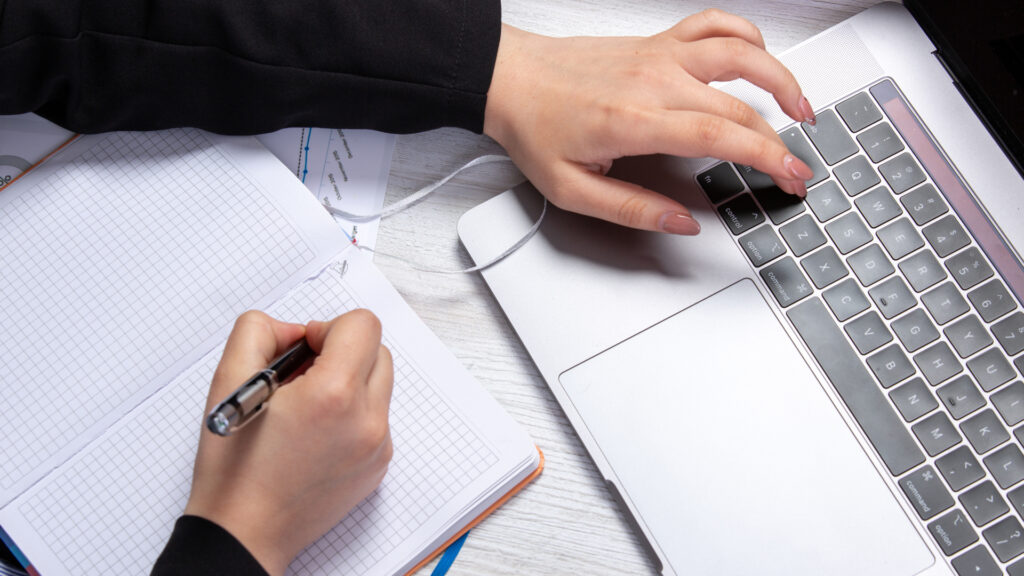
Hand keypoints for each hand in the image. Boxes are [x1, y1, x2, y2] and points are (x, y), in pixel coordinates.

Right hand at [184, 310, 393, 575]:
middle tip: (300, 378)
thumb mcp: (229, 380)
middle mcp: (367, 420)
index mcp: (333, 395)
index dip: (327, 328)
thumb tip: (294, 330)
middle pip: (377, 351)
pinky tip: (314, 434)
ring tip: (305, 408)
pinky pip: (377, 418)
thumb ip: (260, 331)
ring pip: (379, 384)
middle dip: (340, 352)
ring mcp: (378, 446)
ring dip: (348, 381)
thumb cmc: (235, 468)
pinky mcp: (378, 465)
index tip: (303, 349)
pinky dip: (352, 413)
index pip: (363, 325)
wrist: (245, 532)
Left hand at [484, 9, 816, 235]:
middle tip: (797, 169)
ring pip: (739, 53)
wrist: (509, 79)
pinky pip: (711, 24)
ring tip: (801, 107)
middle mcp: (654, 81)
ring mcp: (658, 55)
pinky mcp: (656, 42)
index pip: (721, 136)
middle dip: (780, 140)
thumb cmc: (535, 128)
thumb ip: (632, 209)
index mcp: (636, 121)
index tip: (792, 177)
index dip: (767, 158)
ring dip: (780, 77)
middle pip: (738, 106)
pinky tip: (759, 53)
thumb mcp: (572, 190)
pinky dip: (744, 34)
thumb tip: (682, 222)